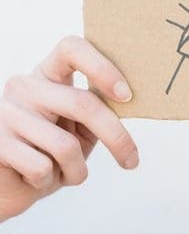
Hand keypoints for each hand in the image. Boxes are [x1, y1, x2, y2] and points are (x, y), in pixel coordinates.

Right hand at [0, 35, 138, 221]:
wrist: (7, 185)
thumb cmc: (50, 152)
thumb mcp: (80, 128)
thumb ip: (99, 112)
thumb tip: (131, 103)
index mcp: (49, 76)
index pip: (72, 49)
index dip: (103, 68)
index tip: (126, 95)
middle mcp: (25, 87)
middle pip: (83, 104)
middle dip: (116, 137)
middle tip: (131, 161)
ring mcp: (5, 112)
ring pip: (65, 145)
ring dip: (77, 171)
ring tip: (66, 174)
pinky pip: (42, 167)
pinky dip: (50, 181)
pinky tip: (37, 178)